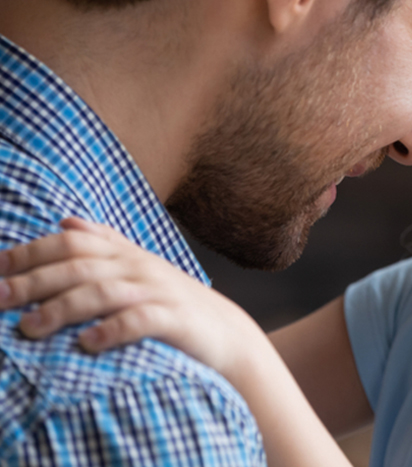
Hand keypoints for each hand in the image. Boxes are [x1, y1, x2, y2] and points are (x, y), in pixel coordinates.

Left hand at [0, 218, 265, 378]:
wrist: (227, 334)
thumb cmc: (173, 302)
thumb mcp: (140, 266)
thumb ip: (105, 243)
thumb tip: (64, 221)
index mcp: (125, 254)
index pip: (72, 243)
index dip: (31, 252)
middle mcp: (139, 268)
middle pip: (80, 266)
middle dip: (35, 280)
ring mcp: (158, 292)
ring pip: (104, 292)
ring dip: (63, 308)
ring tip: (30, 328)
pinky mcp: (175, 320)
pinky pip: (141, 320)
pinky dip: (113, 330)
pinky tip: (88, 343)